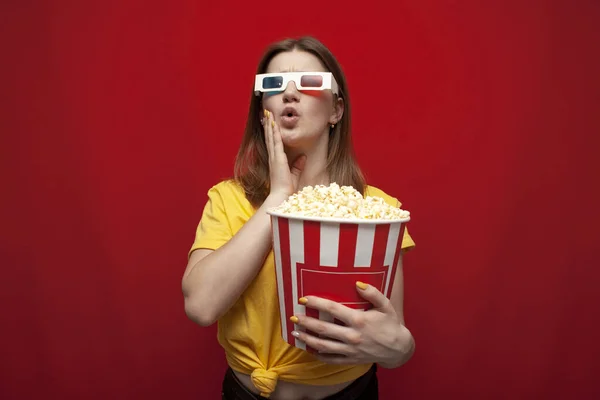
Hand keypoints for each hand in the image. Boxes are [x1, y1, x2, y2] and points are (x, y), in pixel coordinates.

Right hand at [263, 109, 305, 197]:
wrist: (281, 195)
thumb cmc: (286, 188)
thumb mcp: (294, 175)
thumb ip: (297, 166)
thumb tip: (303, 156)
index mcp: (275, 161)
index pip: (272, 143)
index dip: (270, 132)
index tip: (269, 122)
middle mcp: (272, 157)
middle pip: (269, 137)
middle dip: (268, 124)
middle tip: (266, 113)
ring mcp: (274, 157)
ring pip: (271, 137)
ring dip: (269, 125)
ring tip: (267, 114)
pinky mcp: (278, 158)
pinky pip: (276, 142)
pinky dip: (274, 133)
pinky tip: (272, 124)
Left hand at [291, 282, 413, 366]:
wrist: (398, 349)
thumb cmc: (391, 324)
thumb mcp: (385, 306)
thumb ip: (373, 293)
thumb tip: (357, 283)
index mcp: (358, 320)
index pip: (332, 309)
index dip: (316, 303)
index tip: (303, 299)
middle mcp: (352, 336)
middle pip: (323, 328)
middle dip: (305, 322)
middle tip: (292, 317)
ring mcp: (350, 349)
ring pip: (323, 345)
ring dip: (307, 338)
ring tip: (295, 332)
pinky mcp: (350, 359)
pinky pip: (331, 359)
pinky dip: (318, 355)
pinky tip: (309, 349)